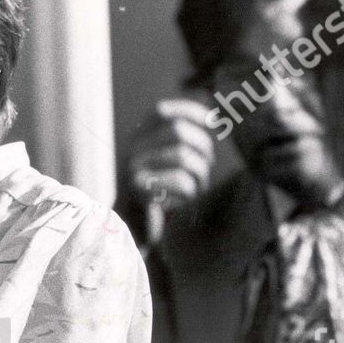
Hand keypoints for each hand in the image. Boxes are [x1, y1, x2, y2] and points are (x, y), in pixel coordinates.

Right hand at [126, 95, 218, 210]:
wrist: (134, 230)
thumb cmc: (160, 196)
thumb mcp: (165, 164)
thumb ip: (179, 142)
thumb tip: (211, 119)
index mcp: (136, 140)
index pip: (161, 111)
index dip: (189, 111)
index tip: (212, 120)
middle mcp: (131, 150)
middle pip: (178, 131)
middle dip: (202, 147)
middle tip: (207, 166)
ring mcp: (133, 170)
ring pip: (184, 157)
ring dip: (200, 174)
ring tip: (197, 188)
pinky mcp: (139, 191)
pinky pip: (181, 182)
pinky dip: (191, 193)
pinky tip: (183, 201)